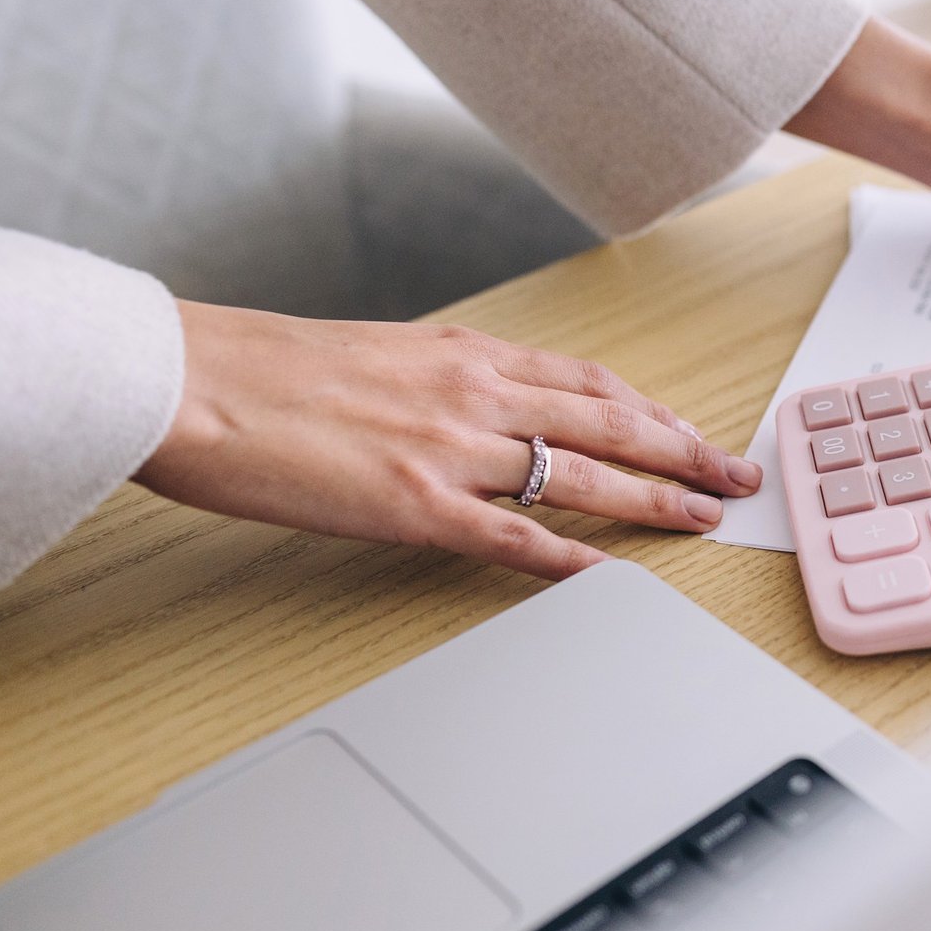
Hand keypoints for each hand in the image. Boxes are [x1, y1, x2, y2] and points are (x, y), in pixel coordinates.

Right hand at [136, 302, 762, 579]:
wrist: (193, 381)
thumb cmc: (268, 367)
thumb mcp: (379, 353)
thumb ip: (441, 381)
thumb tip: (478, 407)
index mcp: (465, 353)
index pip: (589, 381)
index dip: (652, 410)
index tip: (690, 431)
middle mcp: (476, 393)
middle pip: (613, 423)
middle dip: (686, 451)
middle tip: (737, 475)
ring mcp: (452, 450)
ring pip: (585, 476)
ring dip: (656, 500)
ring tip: (705, 519)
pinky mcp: (416, 506)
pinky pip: (516, 539)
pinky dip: (572, 560)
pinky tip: (613, 577)